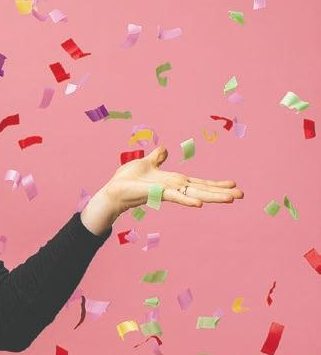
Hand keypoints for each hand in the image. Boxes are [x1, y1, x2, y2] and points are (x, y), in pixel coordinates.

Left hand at [103, 145, 243, 212]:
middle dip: (222, 192)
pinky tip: (200, 205)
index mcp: (174, 181)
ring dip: (213, 196)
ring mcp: (168, 191)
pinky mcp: (158, 194)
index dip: (215, 184)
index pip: (199, 183)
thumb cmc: (127, 179)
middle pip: (202, 190)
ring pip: (194, 194)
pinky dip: (187, 201)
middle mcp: (174, 187)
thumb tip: (165, 150)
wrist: (113, 191)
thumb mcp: (146, 163)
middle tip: (242, 195)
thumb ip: (157, 158)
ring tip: (232, 199)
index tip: (233, 184)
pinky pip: (175, 197)